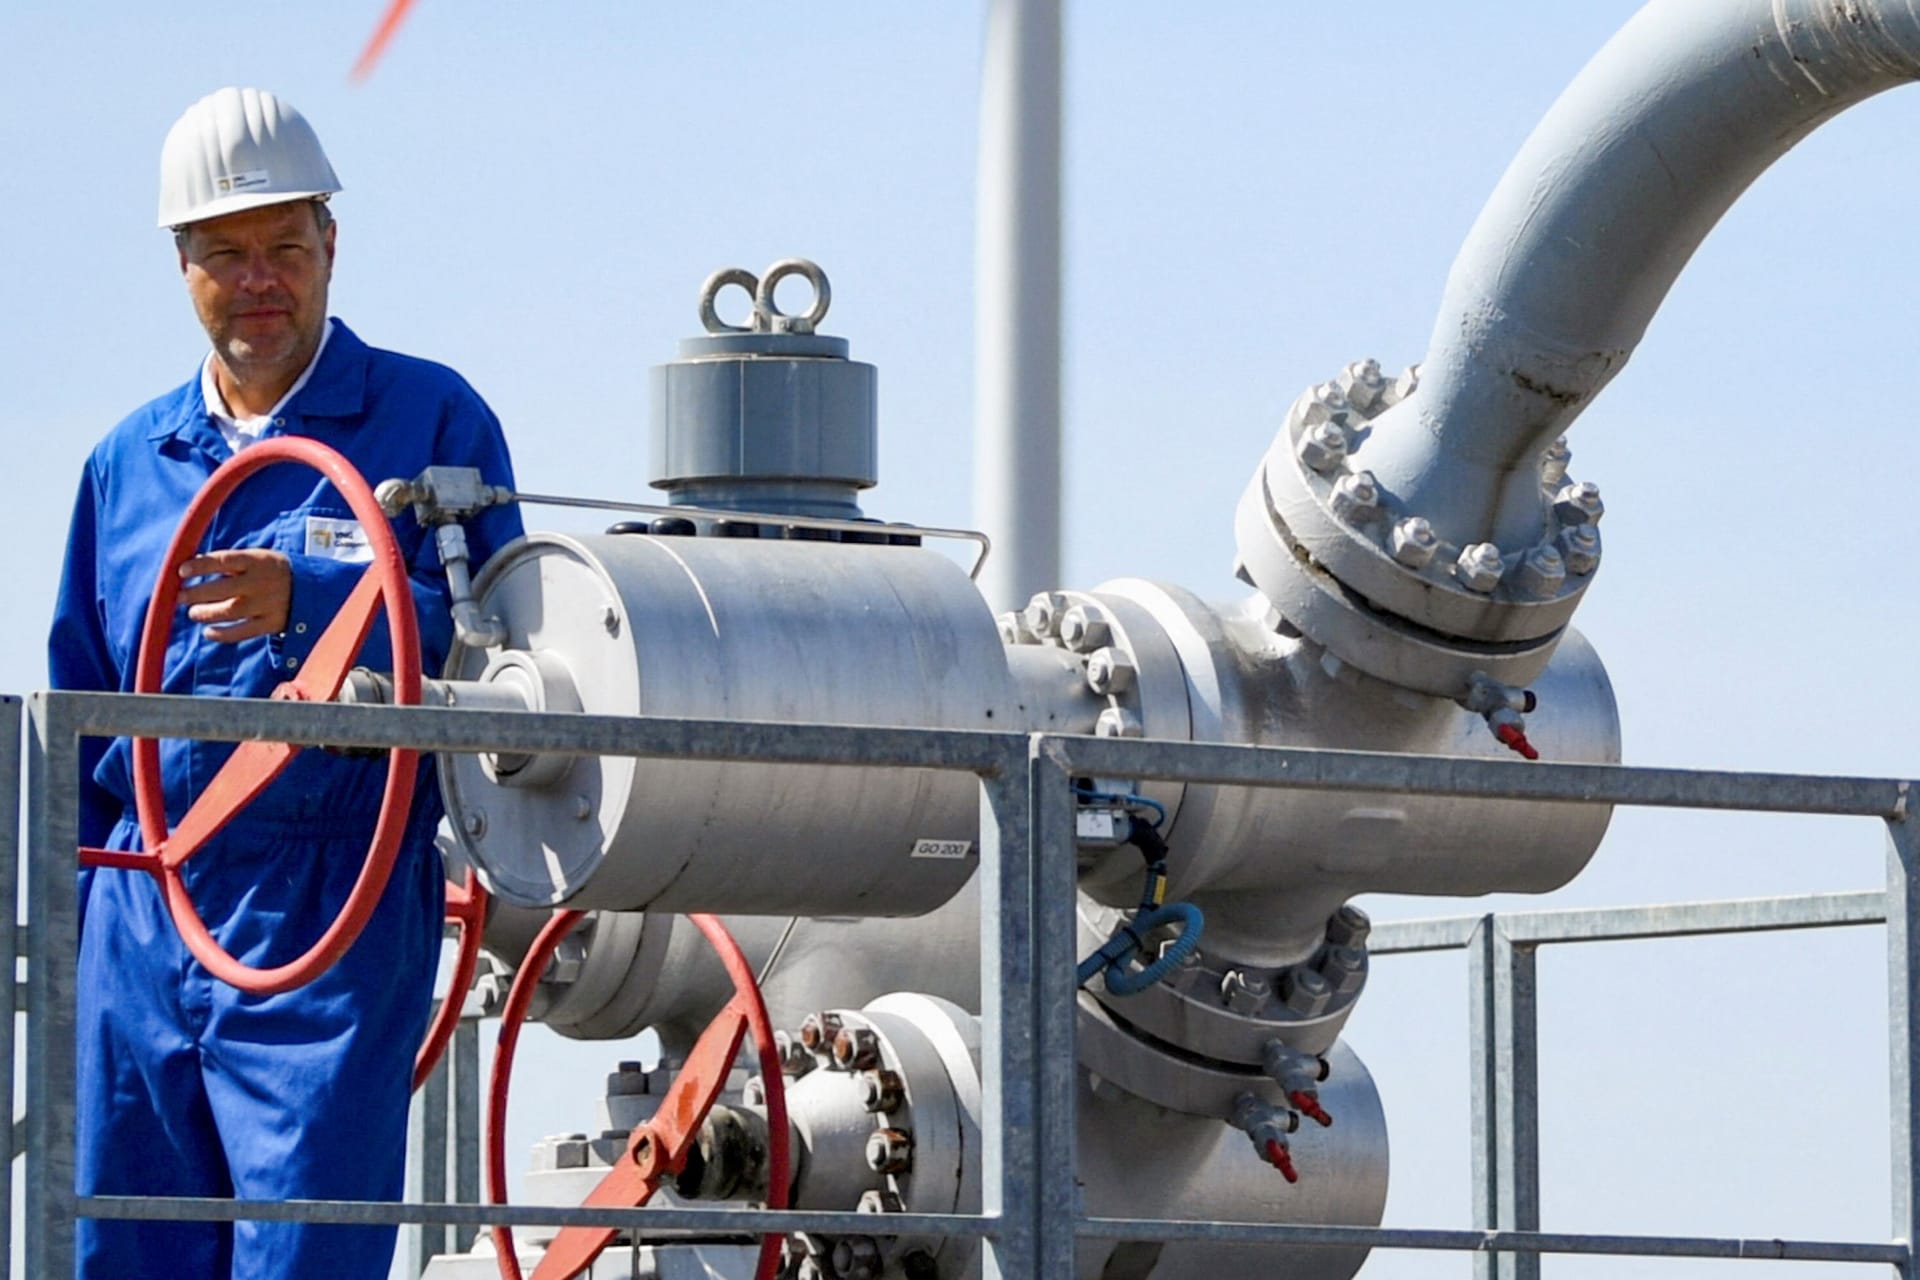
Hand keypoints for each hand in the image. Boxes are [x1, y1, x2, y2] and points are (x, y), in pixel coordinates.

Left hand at [178, 549, 292, 641]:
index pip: (223, 560)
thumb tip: (191, 565)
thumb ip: (228, 562)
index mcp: (256, 561)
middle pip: (222, 589)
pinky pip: (242, 632)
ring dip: (206, 614)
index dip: (201, 566)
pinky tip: (209, 632)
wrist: (312, 589)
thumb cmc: (271, 570)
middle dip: (196, 594)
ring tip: (193, 613)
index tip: (182, 571)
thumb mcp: (256, 558)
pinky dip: (222, 634)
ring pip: (229, 611)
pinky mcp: (270, 623)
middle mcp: (260, 582)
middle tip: (181, 596)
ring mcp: (266, 604)